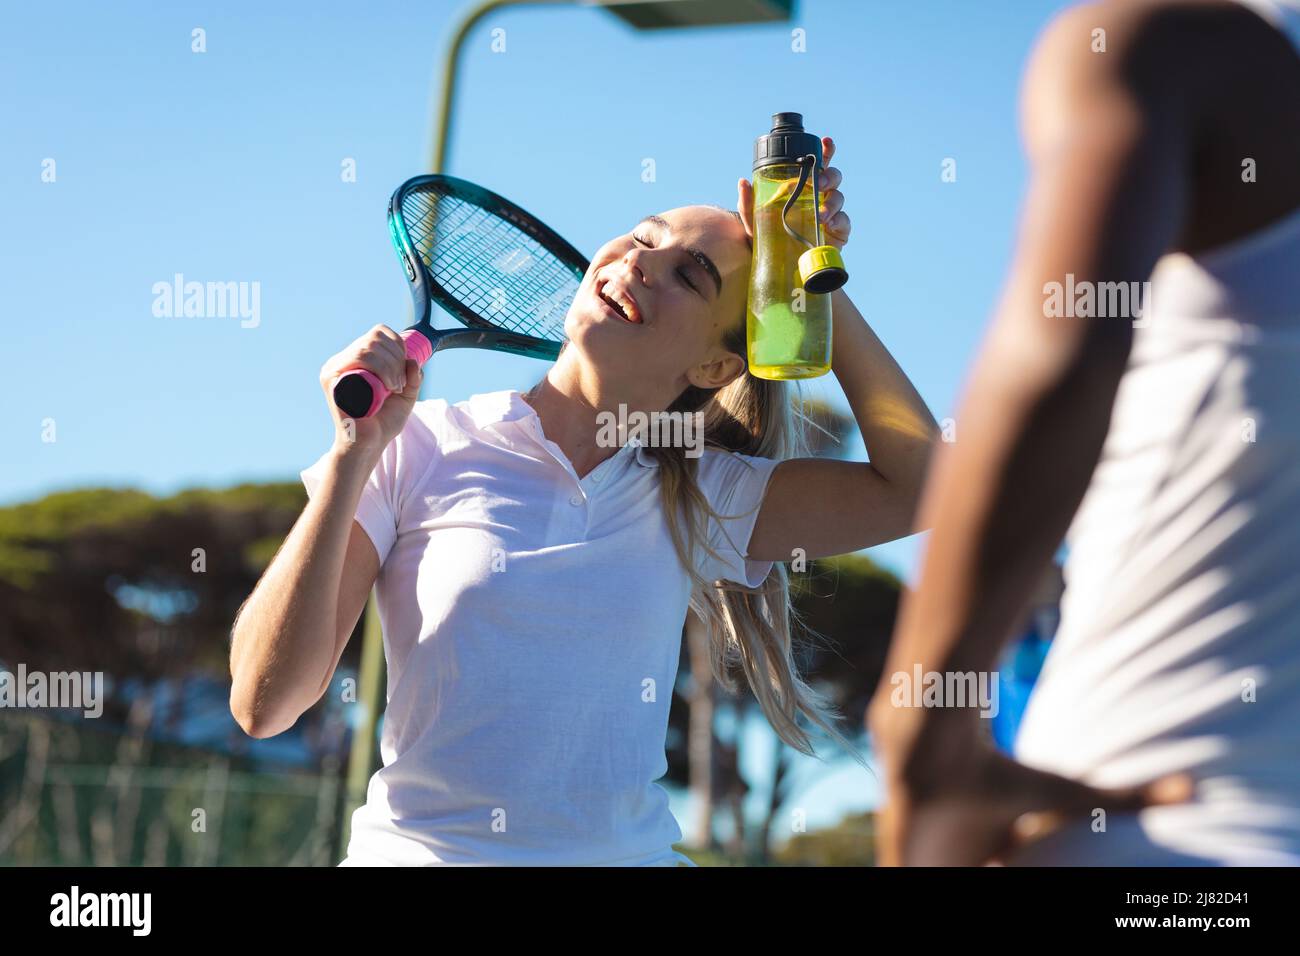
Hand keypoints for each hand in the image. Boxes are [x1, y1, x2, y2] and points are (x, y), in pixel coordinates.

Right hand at [319, 324, 423, 455]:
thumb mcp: (406, 396)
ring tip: (395, 388)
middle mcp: (342, 360)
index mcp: (356, 359)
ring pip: (368, 347)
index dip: (397, 345)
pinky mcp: (332, 379)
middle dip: (396, 359)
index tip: (405, 369)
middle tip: (400, 384)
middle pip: (375, 338)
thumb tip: (413, 360)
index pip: (378, 333)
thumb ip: (413, 378)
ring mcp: (334, 369)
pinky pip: (359, 358)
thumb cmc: (383, 421)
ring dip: (391, 366)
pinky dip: (381, 369)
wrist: (368, 444)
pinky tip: (388, 388)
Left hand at [737, 135, 849, 249]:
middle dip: (828, 176)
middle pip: (833, 177)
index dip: (825, 151)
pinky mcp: (838, 232)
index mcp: (803, 187)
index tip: (826, 142)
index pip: (817, 164)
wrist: (776, 266)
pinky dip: (839, 220)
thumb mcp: (753, 221)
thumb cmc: (766, 238)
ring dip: (832, 202)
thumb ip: (747, 203)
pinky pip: (844, 221)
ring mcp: (830, 213)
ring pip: (839, 197)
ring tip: (821, 214)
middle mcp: (819, 196)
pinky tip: (829, 224)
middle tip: (817, 184)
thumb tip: (743, 182)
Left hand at [868, 705, 1193, 865]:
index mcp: (991, 850)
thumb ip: (1127, 797)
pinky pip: (897, 886)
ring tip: (990, 879)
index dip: (1021, 875)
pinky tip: (930, 890)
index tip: (1027, 871)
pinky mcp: (897, 863)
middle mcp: (958, 856)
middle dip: (996, 882)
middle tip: (1008, 878)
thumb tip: (1193, 789)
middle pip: (976, 877)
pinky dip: (907, 887)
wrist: (934, 743)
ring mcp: (925, 861)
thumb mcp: (1067, 795)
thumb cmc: (997, 768)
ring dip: (952, 886)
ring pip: (937, 883)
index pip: (1007, 875)